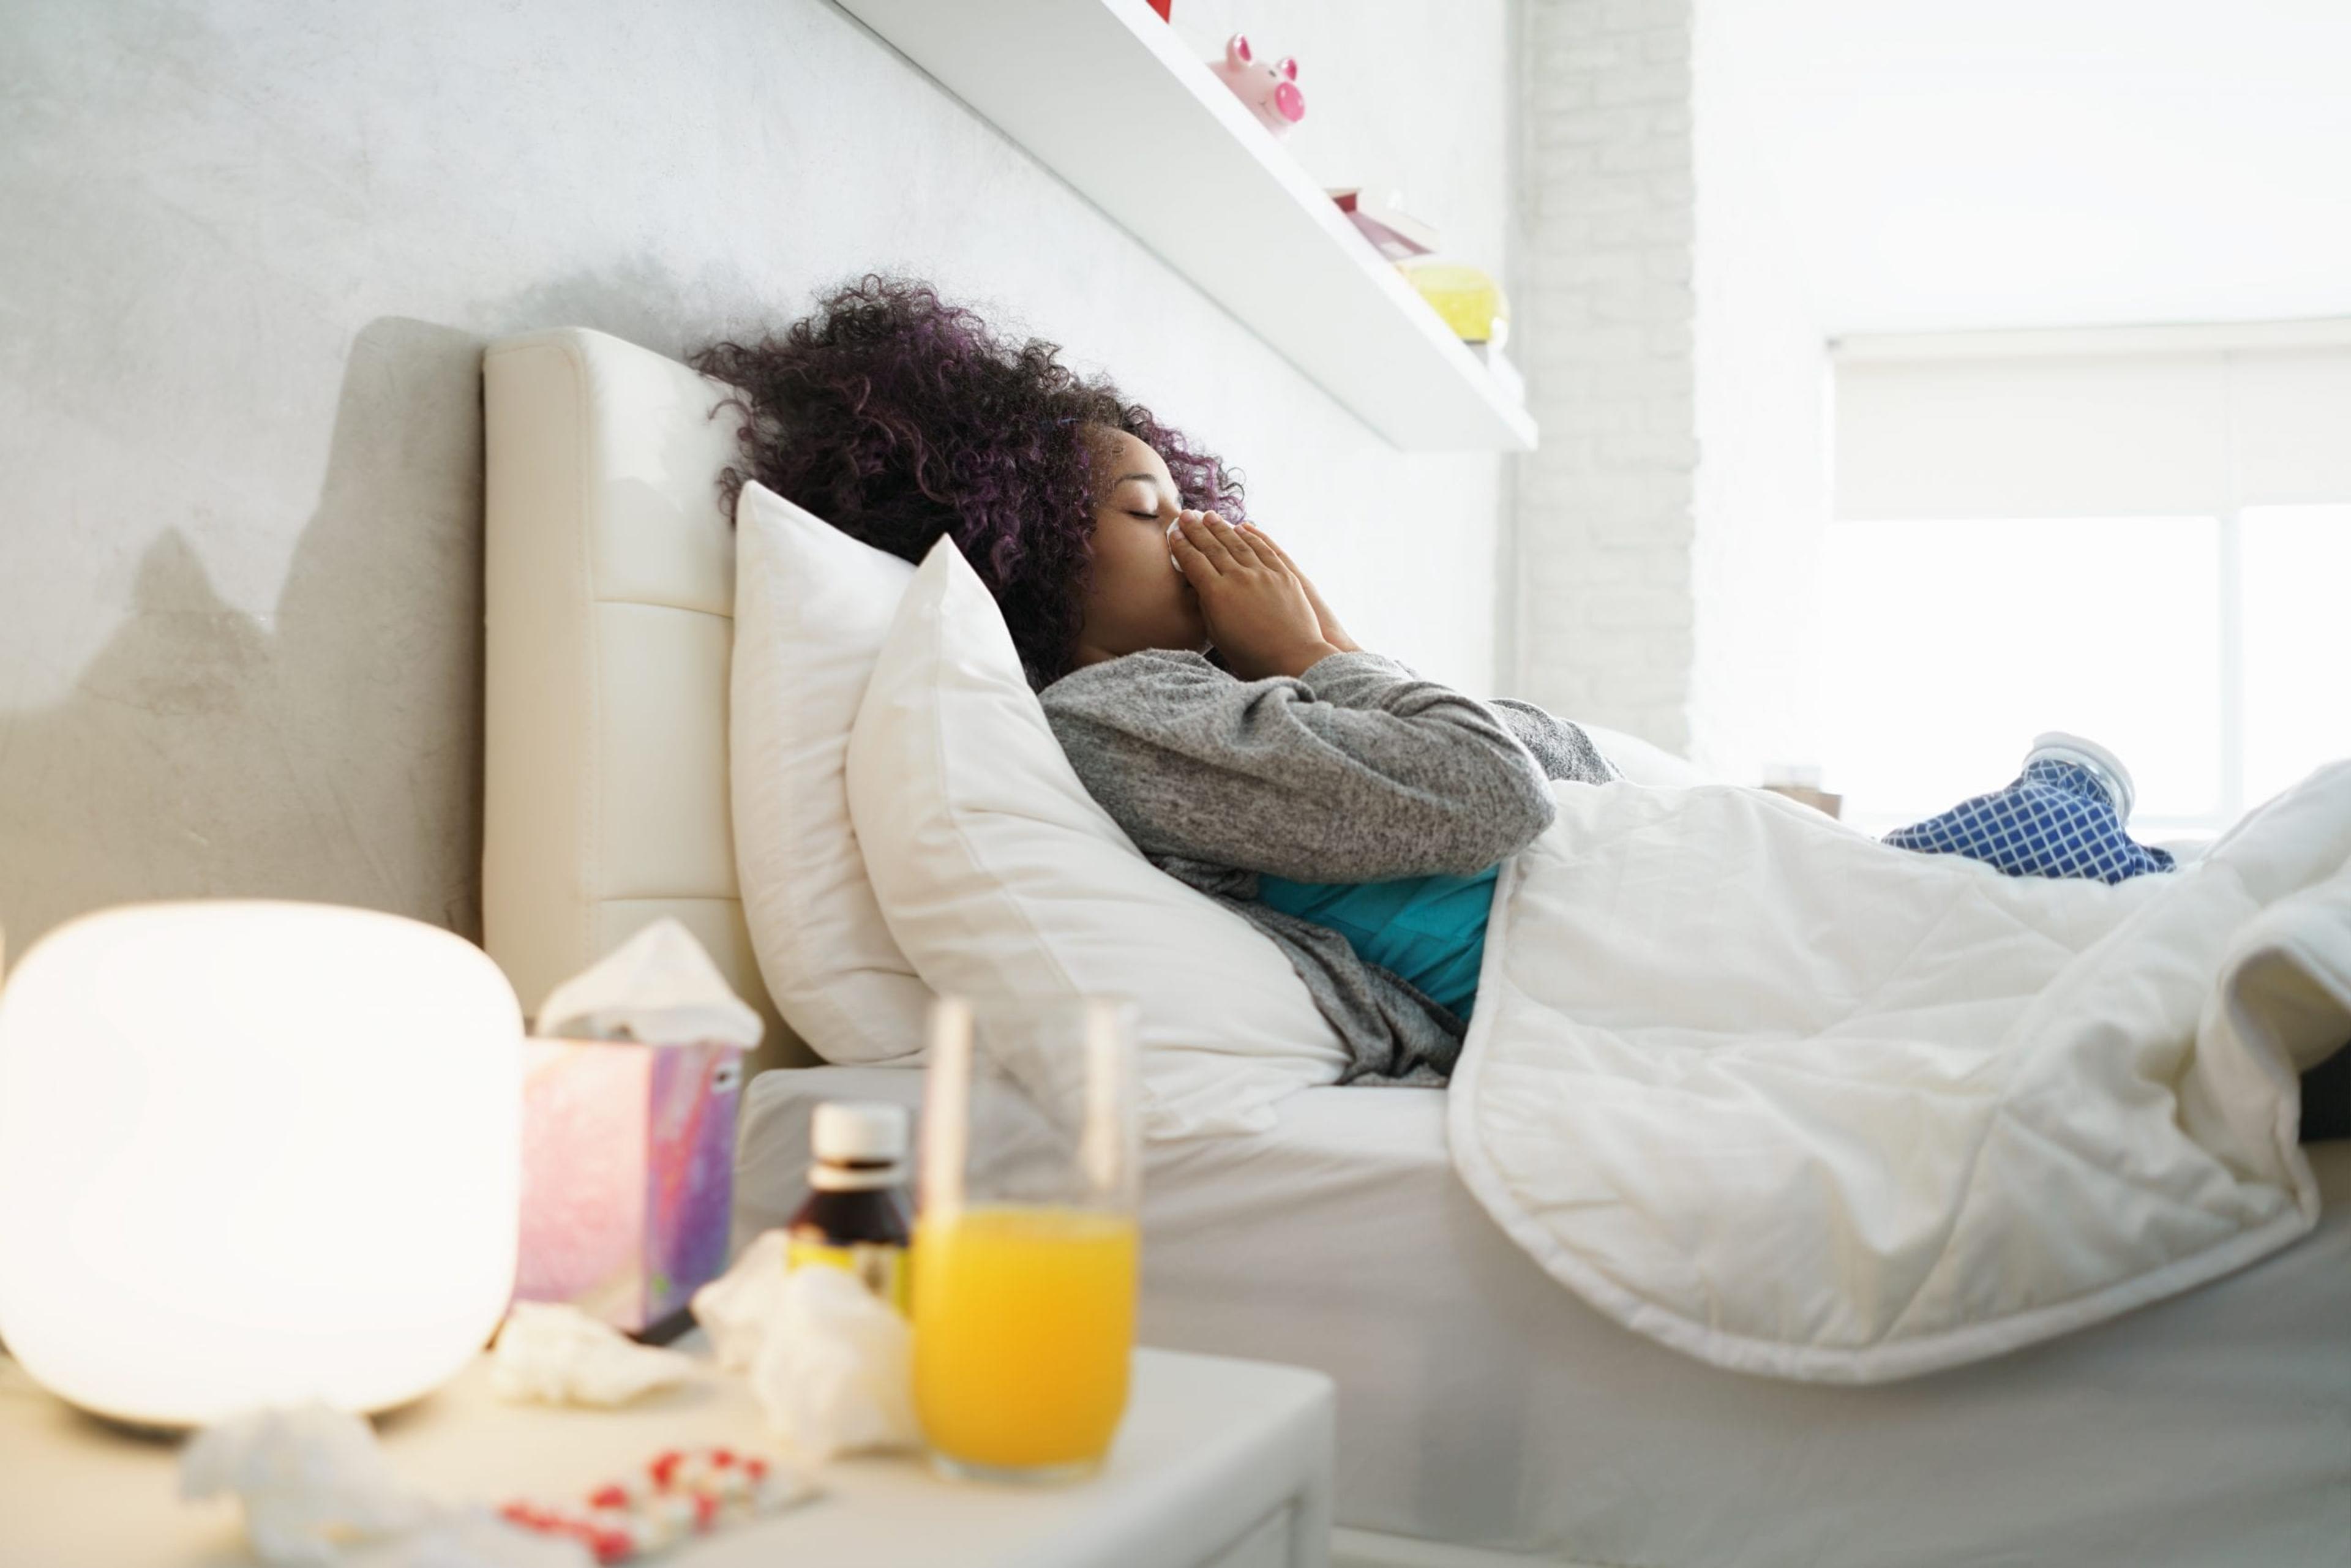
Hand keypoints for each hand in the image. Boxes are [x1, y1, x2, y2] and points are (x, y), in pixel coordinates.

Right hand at [1168, 510, 1339, 680]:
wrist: (1293, 658)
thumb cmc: (1251, 656)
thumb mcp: (1218, 635)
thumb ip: (1207, 606)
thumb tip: (1200, 584)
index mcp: (1217, 594)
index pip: (1194, 562)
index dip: (1182, 546)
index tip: (1173, 534)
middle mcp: (1239, 577)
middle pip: (1213, 547)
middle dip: (1197, 530)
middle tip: (1186, 516)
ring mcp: (1263, 573)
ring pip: (1238, 543)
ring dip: (1221, 527)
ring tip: (1209, 516)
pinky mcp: (1283, 574)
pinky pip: (1264, 549)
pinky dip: (1252, 535)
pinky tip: (1242, 527)